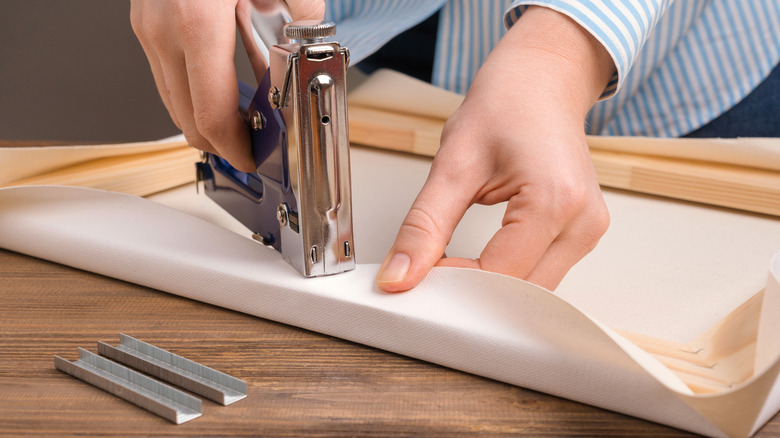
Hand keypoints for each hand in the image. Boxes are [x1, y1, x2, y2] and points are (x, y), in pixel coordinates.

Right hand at [130, 0, 323, 171]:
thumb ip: (303, 18)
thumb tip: (312, 49)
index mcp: (196, 23)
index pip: (210, 114)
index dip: (234, 147)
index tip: (253, 157)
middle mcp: (162, 30)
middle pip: (184, 118)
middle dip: (220, 142)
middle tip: (252, 147)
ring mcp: (148, 26)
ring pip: (171, 99)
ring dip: (206, 118)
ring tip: (245, 119)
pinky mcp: (147, 20)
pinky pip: (167, 72)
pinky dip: (195, 90)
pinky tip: (225, 85)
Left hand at [376, 6, 614, 291]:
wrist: (541, 79)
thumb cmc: (506, 105)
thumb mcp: (452, 164)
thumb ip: (424, 227)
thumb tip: (399, 276)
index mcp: (554, 200)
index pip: (498, 276)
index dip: (452, 285)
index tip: (418, 278)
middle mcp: (583, 222)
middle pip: (521, 295)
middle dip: (473, 296)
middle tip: (430, 279)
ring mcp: (590, 230)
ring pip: (534, 292)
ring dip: (491, 290)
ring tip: (453, 267)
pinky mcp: (584, 232)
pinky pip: (542, 274)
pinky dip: (507, 276)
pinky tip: (479, 264)